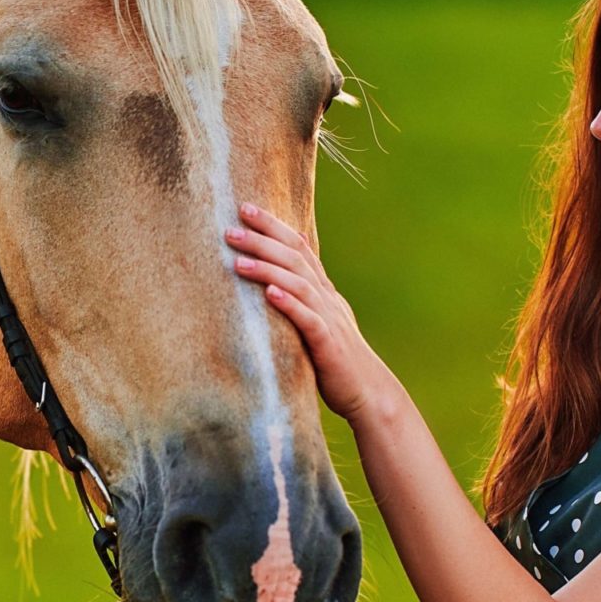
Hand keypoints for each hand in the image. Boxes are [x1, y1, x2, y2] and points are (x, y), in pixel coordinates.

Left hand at [226, 201, 398, 424]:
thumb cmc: (336, 361)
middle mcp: (327, 298)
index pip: (299, 247)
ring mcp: (329, 318)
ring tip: (238, 260)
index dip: (274, 226)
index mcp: (323, 291)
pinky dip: (289, 304)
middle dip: (263, 240)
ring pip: (299, 283)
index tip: (245, 208)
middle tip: (231, 227)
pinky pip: (308, 319)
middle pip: (296, 258)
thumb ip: (301, 300)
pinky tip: (270, 294)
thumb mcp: (317, 323)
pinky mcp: (328, 344)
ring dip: (268, 269)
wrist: (369, 393)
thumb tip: (276, 282)